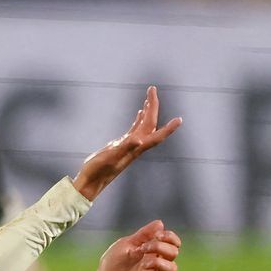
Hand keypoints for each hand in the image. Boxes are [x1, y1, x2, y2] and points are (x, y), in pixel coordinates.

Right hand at [72, 86, 181, 200]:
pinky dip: (138, 119)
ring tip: (149, 98)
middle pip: (150, 125)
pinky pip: (134, 129)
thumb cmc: (98, 171)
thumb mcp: (110, 157)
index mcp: (135, 148)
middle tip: (152, 89)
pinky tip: (138, 113)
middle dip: (153, 107)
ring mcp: (128, 145)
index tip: (180, 119)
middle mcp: (135, 146)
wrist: (91, 182)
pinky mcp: (120, 145)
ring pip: (143, 126)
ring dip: (148, 112)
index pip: (156, 135)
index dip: (169, 128)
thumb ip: (124, 148)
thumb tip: (138, 140)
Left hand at [82, 219, 180, 270]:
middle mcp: (157, 264)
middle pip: (174, 253)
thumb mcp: (126, 244)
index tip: (157, 235)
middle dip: (160, 247)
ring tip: (143, 263)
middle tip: (142, 248)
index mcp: (153, 251)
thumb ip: (143, 235)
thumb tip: (160, 223)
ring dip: (159, 262)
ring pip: (173, 268)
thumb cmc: (114, 261)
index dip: (170, 237)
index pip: (173, 243)